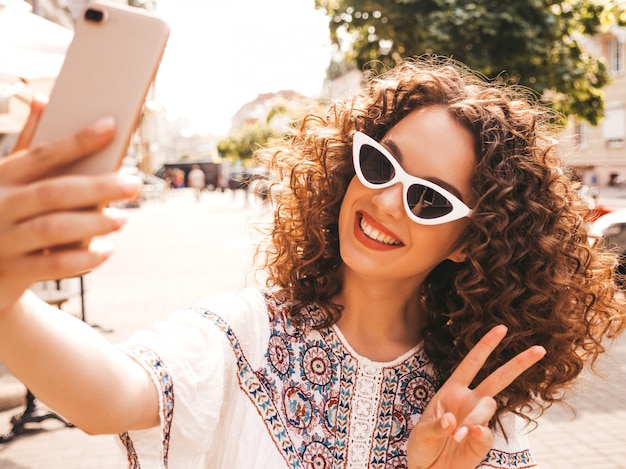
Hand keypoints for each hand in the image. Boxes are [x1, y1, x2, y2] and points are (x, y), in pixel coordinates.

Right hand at [0, 98, 140, 312]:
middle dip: (98, 187)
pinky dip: (86, 259)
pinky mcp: (13, 272)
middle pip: (53, 192)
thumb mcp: (7, 180)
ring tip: (123, 218)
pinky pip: (54, 266)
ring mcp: (4, 241)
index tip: (110, 127)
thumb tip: (43, 101)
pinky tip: (108, 250)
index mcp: (1, 178)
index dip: (76, 140)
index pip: (41, 154)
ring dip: (94, 223)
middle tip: (134, 184)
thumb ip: (27, 148)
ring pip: (53, 229)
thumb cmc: (5, 213)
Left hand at [407, 325, 545, 468]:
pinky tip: (466, 437)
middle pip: (498, 378)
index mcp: (451, 390)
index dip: (485, 346)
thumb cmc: (422, 446)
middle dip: (518, 363)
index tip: (501, 328)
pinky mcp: (482, 440)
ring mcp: (477, 420)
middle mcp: (468, 401)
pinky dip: (477, 433)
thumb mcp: (421, 432)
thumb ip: (437, 425)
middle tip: (539, 349)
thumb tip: (453, 420)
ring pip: (489, 406)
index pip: (471, 363)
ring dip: (474, 417)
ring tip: (455, 435)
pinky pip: (487, 431)